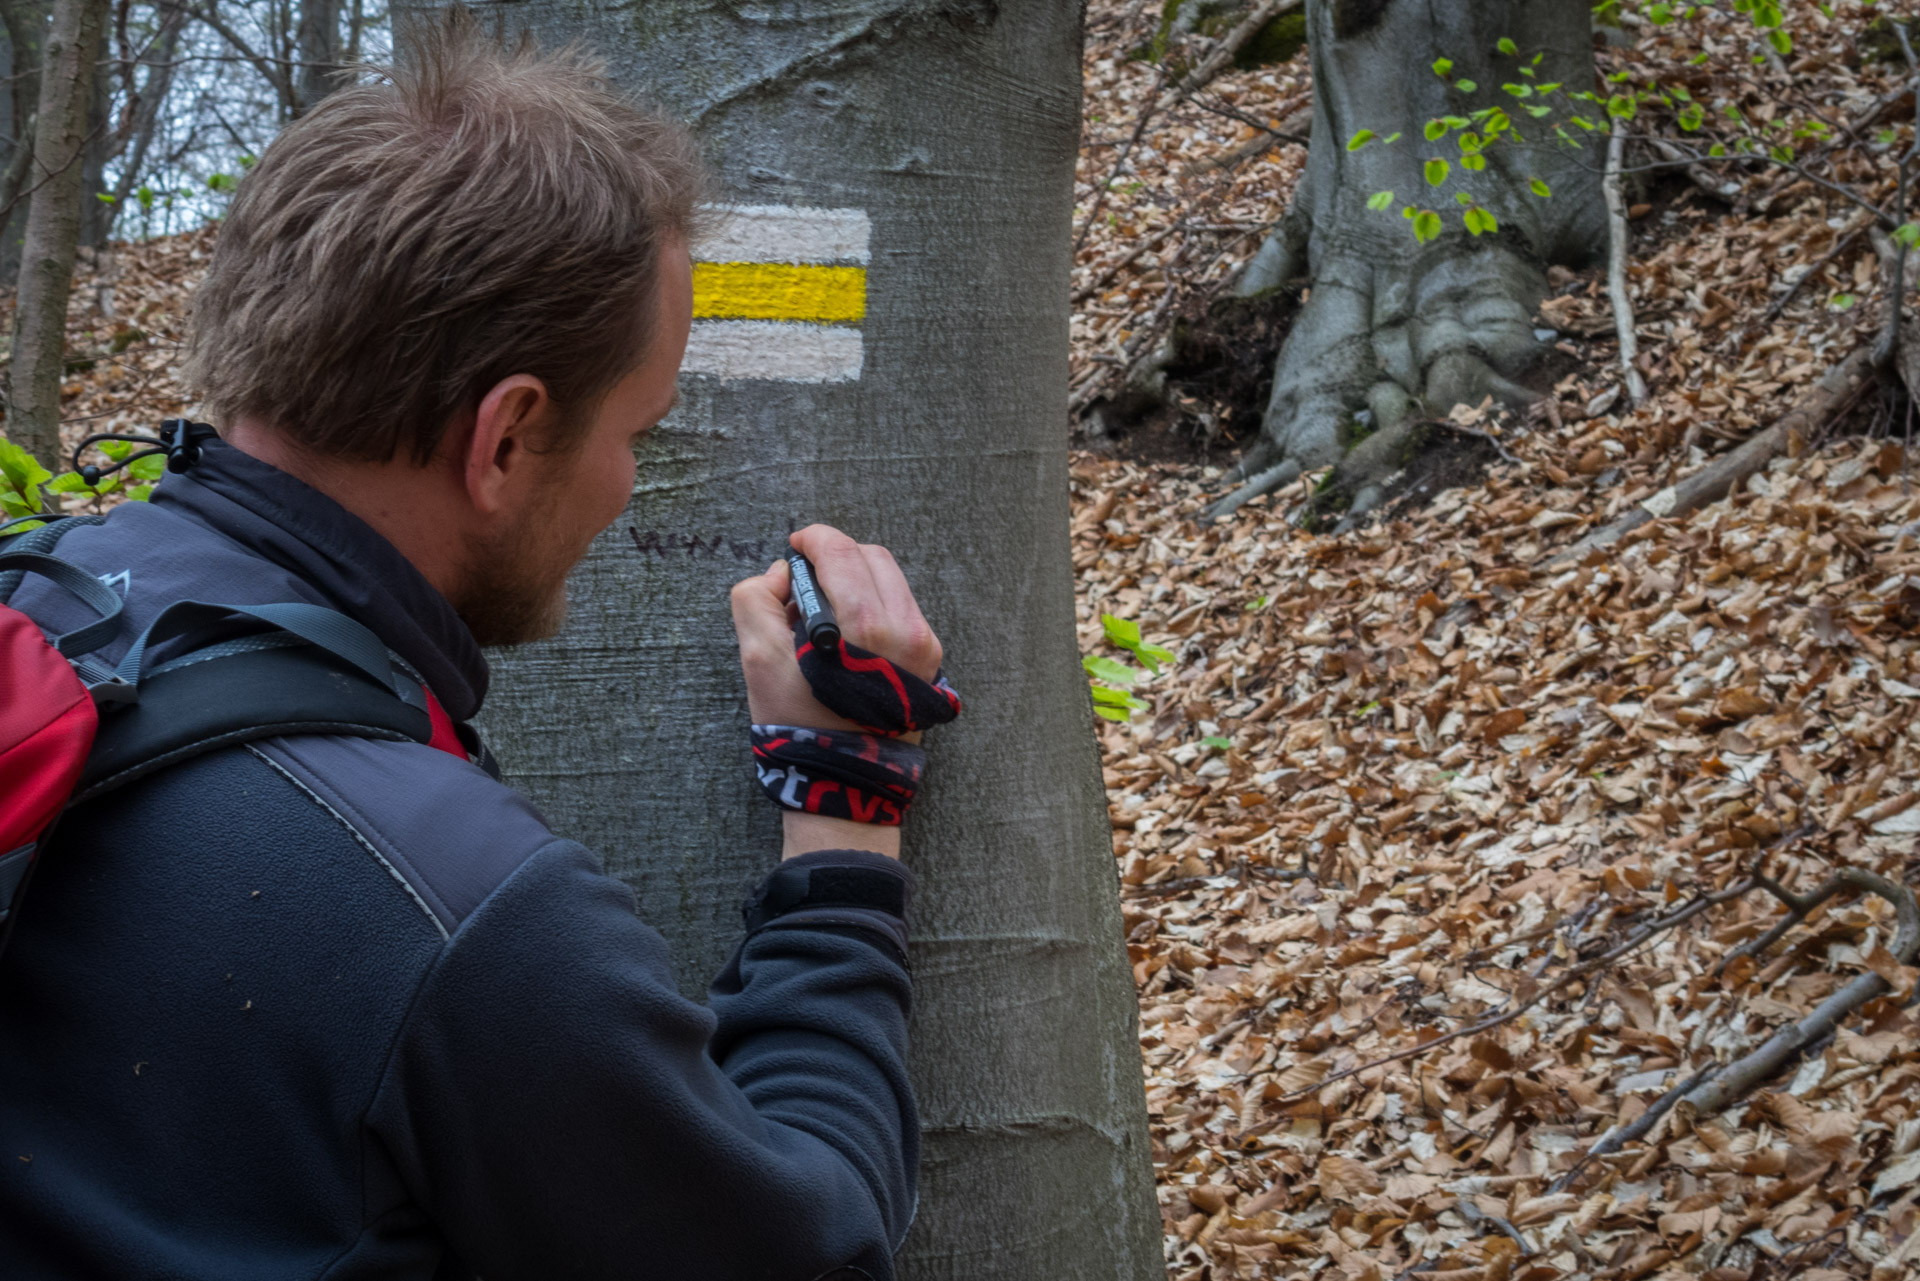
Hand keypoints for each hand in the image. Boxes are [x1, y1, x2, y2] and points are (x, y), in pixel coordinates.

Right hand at [730, 525, 943, 858]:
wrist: (844, 785)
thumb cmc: (798, 726)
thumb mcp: (758, 660)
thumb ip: (757, 600)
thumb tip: (784, 574)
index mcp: (866, 625)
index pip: (841, 551)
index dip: (812, 540)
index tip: (794, 546)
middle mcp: (907, 629)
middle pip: (871, 557)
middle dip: (835, 557)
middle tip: (804, 580)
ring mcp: (925, 646)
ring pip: (890, 581)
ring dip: (855, 580)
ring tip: (822, 612)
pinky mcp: (931, 662)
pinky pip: (902, 610)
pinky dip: (873, 605)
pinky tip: (846, 636)